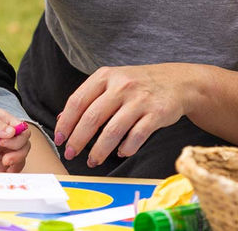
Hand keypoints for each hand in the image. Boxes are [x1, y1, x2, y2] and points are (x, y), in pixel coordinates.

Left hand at [0, 96, 31, 172]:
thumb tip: (12, 132)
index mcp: (4, 120)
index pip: (23, 132)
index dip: (17, 141)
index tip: (1, 145)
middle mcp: (4, 131)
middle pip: (22, 146)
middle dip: (18, 156)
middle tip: (4, 162)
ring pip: (15, 155)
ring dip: (14, 164)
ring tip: (4, 172)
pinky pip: (3, 161)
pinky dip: (4, 168)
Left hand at [53, 63, 200, 167]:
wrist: (177, 82)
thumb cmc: (138, 84)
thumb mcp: (111, 81)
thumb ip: (88, 98)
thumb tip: (62, 119)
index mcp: (105, 76)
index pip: (78, 101)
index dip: (66, 122)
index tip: (60, 138)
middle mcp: (121, 86)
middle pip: (92, 117)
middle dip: (78, 139)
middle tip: (71, 154)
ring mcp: (139, 100)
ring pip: (113, 131)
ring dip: (100, 150)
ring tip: (93, 160)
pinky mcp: (157, 114)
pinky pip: (137, 136)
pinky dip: (126, 148)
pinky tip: (121, 153)